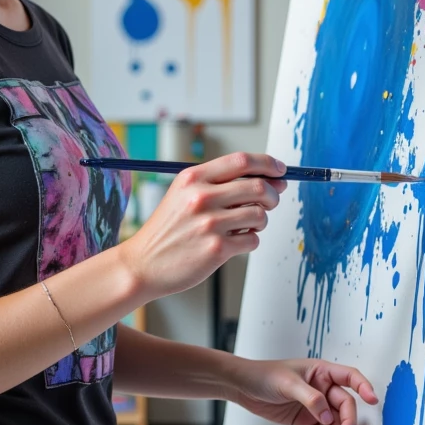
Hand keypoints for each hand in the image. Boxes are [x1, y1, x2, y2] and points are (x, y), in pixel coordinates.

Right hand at [123, 153, 286, 298]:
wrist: (143, 264)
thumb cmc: (168, 230)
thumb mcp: (183, 195)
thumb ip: (220, 184)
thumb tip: (270, 180)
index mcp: (193, 178)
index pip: (241, 161)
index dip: (268, 163)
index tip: (280, 170)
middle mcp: (201, 197)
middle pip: (258, 187)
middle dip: (272, 195)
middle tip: (271, 202)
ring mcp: (209, 224)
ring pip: (260, 215)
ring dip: (261, 221)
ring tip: (245, 226)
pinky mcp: (217, 249)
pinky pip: (253, 240)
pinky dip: (250, 241)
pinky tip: (234, 242)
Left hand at [226, 355, 378, 424]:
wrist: (243, 387)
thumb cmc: (265, 375)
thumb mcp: (287, 384)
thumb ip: (310, 399)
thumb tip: (328, 417)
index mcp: (322, 372)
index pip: (350, 377)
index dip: (364, 387)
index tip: (373, 401)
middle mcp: (323, 390)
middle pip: (345, 409)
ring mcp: (316, 408)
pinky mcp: (305, 422)